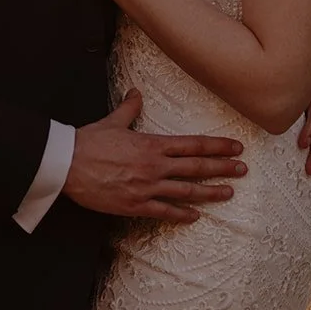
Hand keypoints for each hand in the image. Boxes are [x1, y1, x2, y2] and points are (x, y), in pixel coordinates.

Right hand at [64, 89, 245, 224]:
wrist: (67, 164)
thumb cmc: (88, 142)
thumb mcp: (112, 122)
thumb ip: (129, 109)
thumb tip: (136, 93)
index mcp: (152, 144)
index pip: (193, 144)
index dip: (217, 146)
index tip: (235, 147)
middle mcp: (155, 165)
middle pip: (196, 167)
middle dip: (222, 168)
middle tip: (243, 170)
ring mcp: (147, 187)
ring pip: (186, 191)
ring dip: (210, 192)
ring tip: (228, 193)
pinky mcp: (135, 204)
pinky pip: (164, 212)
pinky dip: (181, 215)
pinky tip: (195, 217)